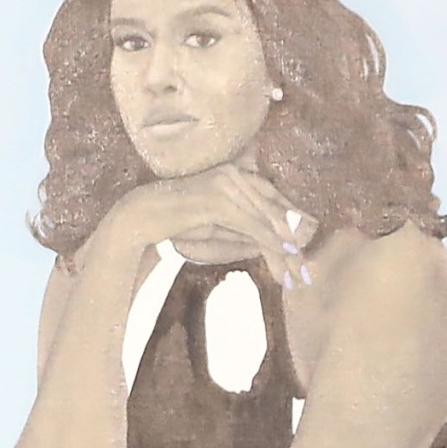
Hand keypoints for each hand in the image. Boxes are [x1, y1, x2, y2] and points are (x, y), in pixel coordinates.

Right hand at [85, 164, 317, 287]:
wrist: (141, 217)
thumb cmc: (176, 223)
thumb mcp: (218, 228)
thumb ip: (245, 231)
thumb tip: (275, 245)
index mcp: (238, 174)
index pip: (274, 201)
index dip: (293, 227)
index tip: (304, 251)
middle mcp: (237, 175)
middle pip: (275, 211)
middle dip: (293, 243)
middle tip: (305, 271)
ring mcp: (228, 185)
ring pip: (267, 221)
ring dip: (285, 250)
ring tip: (296, 272)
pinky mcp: (219, 201)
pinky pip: (252, 226)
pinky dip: (270, 243)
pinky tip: (283, 257)